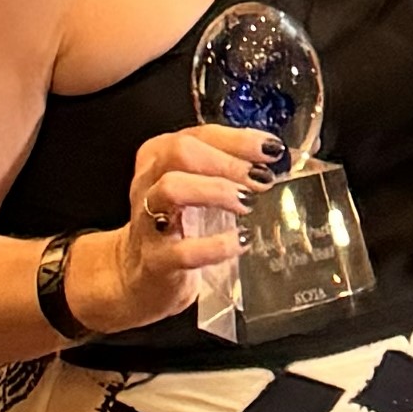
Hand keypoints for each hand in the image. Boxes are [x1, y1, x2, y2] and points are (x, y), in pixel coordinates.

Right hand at [70, 124, 267, 334]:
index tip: (270, 148)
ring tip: (247, 203)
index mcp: (160, 158)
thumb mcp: (197, 189)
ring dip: (215, 191)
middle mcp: (149, 183)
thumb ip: (227, 170)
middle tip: (261, 178)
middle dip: (227, 161)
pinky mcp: (156, 261)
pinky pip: (183, 251)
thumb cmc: (177, 225)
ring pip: (171, 188)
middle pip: (180, 152)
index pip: (198, 135)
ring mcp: (148, 221)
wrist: (139, 276)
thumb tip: (273, 160)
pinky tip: (241, 241)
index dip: (237, 140)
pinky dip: (216, 246)